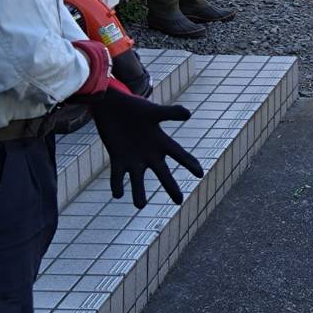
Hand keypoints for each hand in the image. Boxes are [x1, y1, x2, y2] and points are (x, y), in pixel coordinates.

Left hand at [86, 88, 204, 207]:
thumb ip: (170, 113)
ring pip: (137, 179)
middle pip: (162, 173)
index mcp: (161, 142)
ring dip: (139, 192)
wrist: (112, 107)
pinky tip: (118, 194)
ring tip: (140, 206)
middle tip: (179, 201)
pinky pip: (117, 175)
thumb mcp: (154, 111)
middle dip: (171, 187)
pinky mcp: (117, 159)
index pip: (179, 154)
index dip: (189, 163)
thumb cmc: (135, 108)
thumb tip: (188, 114)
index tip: (200, 174)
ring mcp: (133, 158)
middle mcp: (149, 154)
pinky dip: (117, 184)